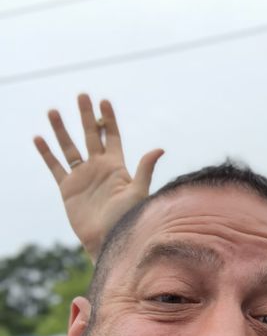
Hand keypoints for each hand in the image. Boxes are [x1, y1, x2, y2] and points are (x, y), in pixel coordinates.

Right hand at [34, 93, 163, 259]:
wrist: (108, 241)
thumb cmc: (127, 220)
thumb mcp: (137, 192)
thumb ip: (144, 169)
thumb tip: (160, 148)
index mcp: (116, 167)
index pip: (112, 136)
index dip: (108, 119)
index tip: (104, 101)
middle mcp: (98, 168)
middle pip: (91, 135)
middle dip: (86, 116)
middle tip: (81, 95)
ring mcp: (82, 177)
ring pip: (69, 147)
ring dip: (61, 130)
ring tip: (53, 110)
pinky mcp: (67, 188)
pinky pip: (55, 166)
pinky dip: (46, 153)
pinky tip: (39, 138)